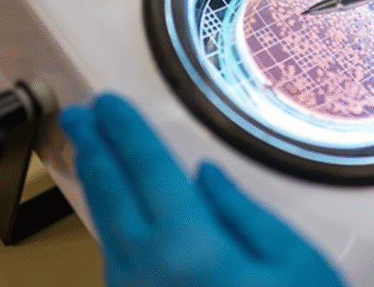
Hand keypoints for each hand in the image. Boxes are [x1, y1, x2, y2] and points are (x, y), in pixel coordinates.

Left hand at [60, 94, 344, 286]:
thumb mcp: (294, 262)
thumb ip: (244, 213)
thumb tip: (205, 177)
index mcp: (191, 248)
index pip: (149, 170)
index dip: (127, 131)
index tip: (108, 104)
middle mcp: (149, 272)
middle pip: (111, 195)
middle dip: (94, 150)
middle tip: (79, 118)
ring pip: (105, 226)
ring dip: (97, 183)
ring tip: (91, 152)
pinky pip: (115, 255)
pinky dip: (109, 219)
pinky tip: (114, 209)